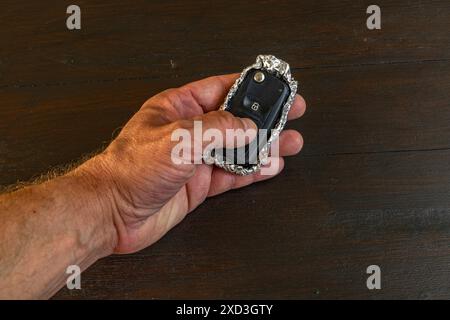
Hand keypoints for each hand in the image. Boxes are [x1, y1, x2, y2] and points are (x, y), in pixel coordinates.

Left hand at [80, 74, 305, 253]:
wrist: (112, 213)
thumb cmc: (129, 170)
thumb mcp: (178, 139)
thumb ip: (217, 130)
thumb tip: (247, 126)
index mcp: (178, 107)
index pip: (221, 88)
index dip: (249, 86)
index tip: (274, 87)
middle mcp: (189, 131)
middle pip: (235, 119)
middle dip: (264, 118)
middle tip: (290, 114)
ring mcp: (195, 158)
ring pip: (238, 148)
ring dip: (264, 146)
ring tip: (290, 142)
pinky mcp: (198, 184)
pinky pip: (232, 174)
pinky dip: (253, 170)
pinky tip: (270, 166)